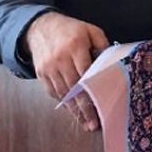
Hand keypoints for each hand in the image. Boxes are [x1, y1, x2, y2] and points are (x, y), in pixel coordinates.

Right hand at [25, 11, 108, 130]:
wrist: (40, 27)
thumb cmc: (70, 30)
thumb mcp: (89, 30)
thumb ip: (102, 44)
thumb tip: (111, 62)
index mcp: (75, 45)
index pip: (86, 72)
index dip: (94, 90)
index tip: (102, 103)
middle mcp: (60, 58)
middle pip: (74, 87)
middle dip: (84, 107)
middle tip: (93, 123)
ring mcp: (49, 67)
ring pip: (63, 93)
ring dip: (74, 110)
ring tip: (85, 122)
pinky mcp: (41, 74)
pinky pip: (53, 92)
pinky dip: (63, 102)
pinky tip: (72, 110)